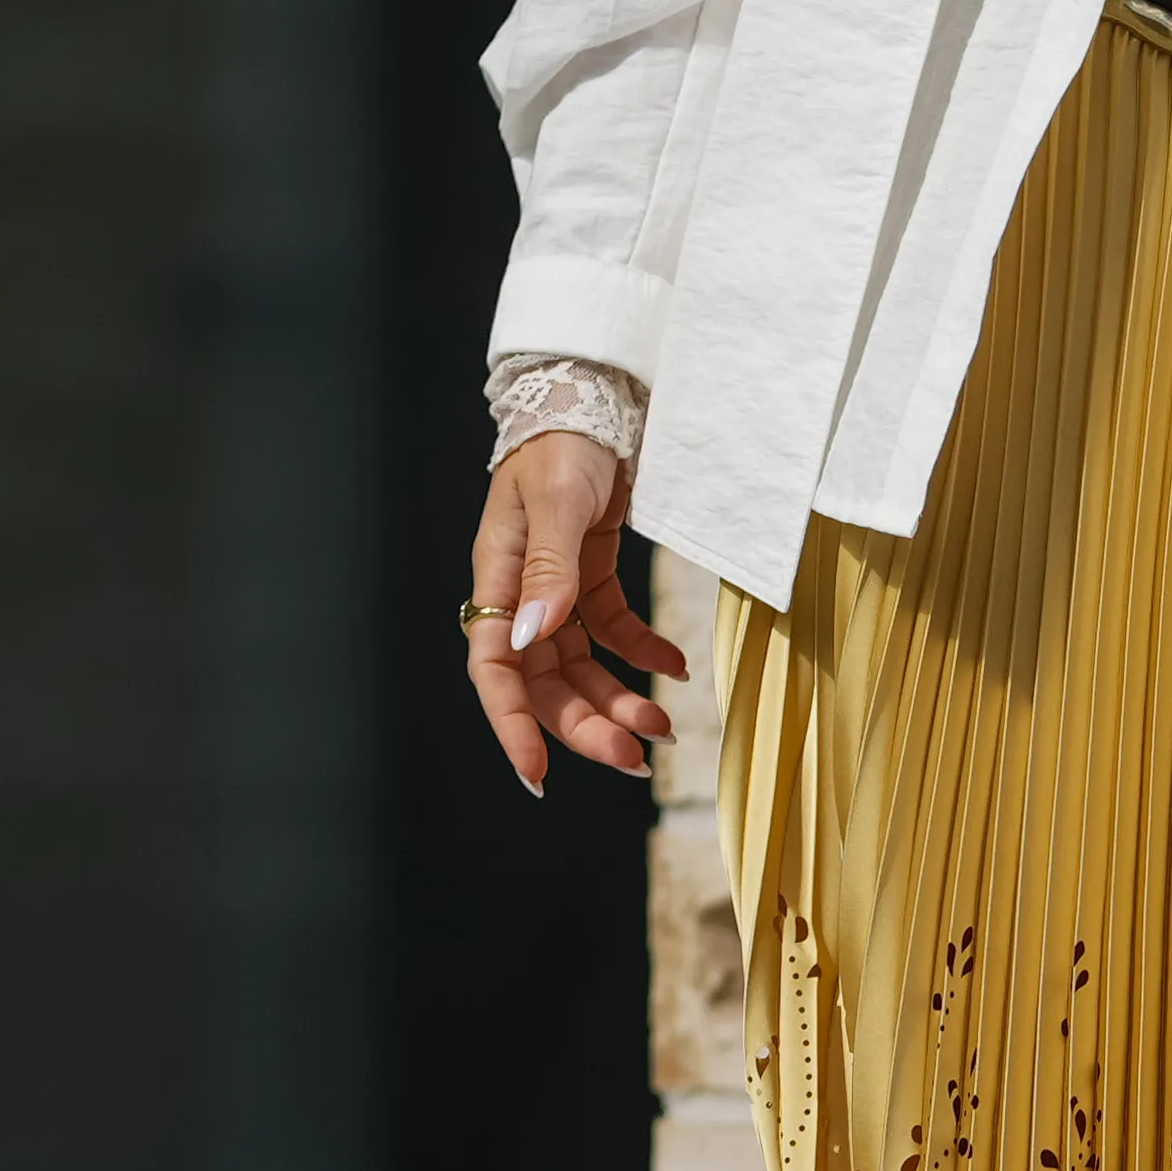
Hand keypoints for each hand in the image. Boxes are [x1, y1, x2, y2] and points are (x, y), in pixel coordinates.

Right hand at [463, 430, 686, 792]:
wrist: (592, 395)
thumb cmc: (563, 440)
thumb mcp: (558, 500)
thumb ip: (549, 569)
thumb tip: (533, 635)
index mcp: (499, 579)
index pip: (496, 670)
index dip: (513, 724)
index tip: (538, 775)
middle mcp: (522, 593)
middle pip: (545, 680)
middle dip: (586, 725)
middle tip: (636, 759)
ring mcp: (555, 587)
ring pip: (579, 665)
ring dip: (617, 699)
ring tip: (663, 728)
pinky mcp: (588, 574)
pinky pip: (611, 629)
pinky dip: (642, 651)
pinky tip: (675, 667)